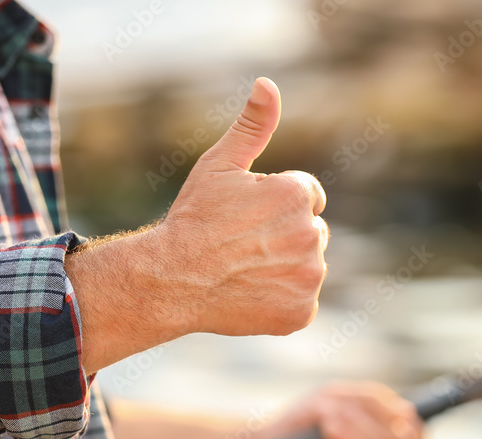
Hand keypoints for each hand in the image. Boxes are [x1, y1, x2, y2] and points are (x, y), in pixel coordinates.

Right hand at [66, 78, 328, 371]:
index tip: (244, 218)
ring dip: (284, 267)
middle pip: (310, 231)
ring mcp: (308, 276)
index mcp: (297, 194)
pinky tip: (251, 294)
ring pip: (307, 265)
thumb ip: (252, 125)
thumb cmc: (192, 219)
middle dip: (283, 235)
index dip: (273, 206)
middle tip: (241, 246)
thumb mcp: (219, 165)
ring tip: (243, 270)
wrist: (170, 280)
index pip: (307, 196)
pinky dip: (282, 300)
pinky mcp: (302, 311)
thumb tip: (268, 84)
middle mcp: (312, 234)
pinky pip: (301, 300)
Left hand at [248, 381, 422, 438]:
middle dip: (369, 412)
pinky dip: (343, 433)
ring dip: (350, 420)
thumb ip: (373, 401)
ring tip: (326, 420)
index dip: (411, 420)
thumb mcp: (339, 399)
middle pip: (401, 434)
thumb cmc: (299, 421)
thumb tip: (406, 413)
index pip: (416, 433)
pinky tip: (326, 430)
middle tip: (338, 409)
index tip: (394, 411)